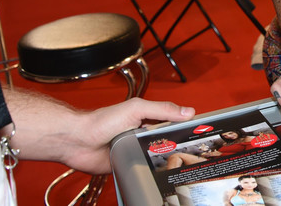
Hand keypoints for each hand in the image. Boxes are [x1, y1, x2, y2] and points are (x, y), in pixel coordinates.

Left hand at [62, 98, 195, 174]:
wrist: (78, 141)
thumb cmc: (101, 121)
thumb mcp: (136, 108)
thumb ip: (161, 109)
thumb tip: (187, 111)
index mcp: (147, 118)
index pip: (172, 121)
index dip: (185, 126)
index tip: (201, 131)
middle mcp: (142, 134)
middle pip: (167, 141)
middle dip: (178, 145)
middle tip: (193, 151)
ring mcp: (135, 150)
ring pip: (157, 157)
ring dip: (163, 158)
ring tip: (178, 162)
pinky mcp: (128, 164)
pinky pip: (144, 169)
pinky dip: (149, 170)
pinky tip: (157, 171)